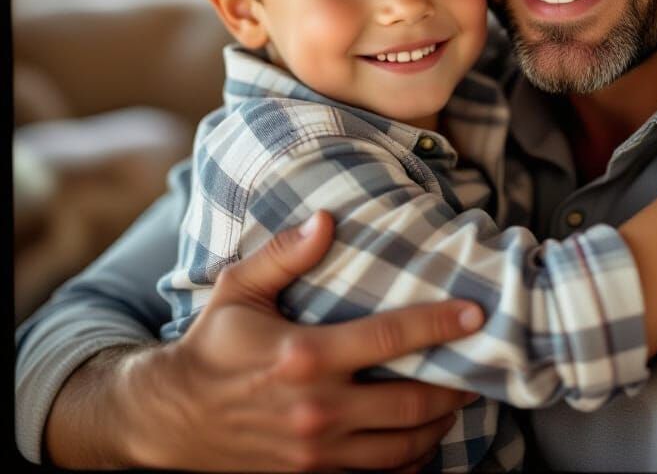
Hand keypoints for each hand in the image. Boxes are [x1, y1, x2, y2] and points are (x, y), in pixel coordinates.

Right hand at [120, 212, 482, 471]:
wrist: (168, 423)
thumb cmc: (211, 348)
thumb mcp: (238, 290)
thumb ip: (285, 254)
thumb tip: (327, 219)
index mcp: (305, 355)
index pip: (391, 337)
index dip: (441, 324)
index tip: (476, 314)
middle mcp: (317, 409)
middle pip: (411, 403)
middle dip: (453, 387)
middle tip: (475, 369)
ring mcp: (315, 454)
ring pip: (401, 449)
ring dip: (437, 427)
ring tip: (454, 404)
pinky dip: (407, 464)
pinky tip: (418, 443)